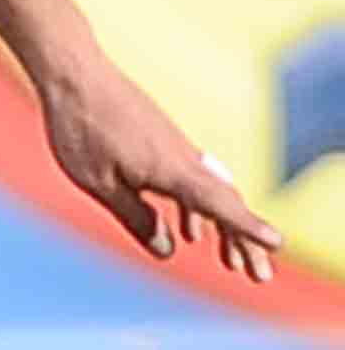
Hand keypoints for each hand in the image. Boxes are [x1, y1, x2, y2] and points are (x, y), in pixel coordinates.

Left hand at [38, 45, 280, 282]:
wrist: (75, 74)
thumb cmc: (82, 129)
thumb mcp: (101, 184)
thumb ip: (136, 218)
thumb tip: (167, 250)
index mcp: (172, 170)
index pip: (220, 205)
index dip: (247, 228)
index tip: (275, 245)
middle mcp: (183, 157)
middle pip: (225, 204)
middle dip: (244, 241)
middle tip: (258, 275)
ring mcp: (175, 148)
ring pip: (211, 193)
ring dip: (224, 228)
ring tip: (232, 262)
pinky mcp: (162, 142)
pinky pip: (192, 181)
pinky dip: (198, 209)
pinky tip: (190, 231)